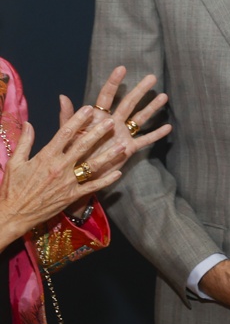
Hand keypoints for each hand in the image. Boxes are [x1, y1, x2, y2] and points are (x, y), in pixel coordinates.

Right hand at [0, 108, 124, 251]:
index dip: (77, 120)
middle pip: (82, 146)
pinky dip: (106, 180)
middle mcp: (59, 168)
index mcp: (45, 157)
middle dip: (98, 133)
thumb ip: (25, 142)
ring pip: (92, 166)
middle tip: (111, 122)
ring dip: (109, 156)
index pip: (64, 134)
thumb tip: (28, 123)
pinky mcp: (72, 196)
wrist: (13, 214)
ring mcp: (68, 182)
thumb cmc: (12, 188)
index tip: (88, 109)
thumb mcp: (15, 162)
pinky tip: (118, 173)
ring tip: (123, 146)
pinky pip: (92, 187)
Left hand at [61, 65, 171, 161]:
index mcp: (97, 117)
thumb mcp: (68, 135)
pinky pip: (145, 140)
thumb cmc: (70, 154)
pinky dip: (156, 134)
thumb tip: (62, 96)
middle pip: (128, 103)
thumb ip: (68, 117)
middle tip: (152, 77)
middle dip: (140, 90)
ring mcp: (122, 134)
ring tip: (164, 96)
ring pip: (140, 118)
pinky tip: (168, 127)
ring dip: (151, 108)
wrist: (77, 176)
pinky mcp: (129, 149)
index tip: (121, 68)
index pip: (106, 96)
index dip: (113, 82)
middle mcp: (112, 122)